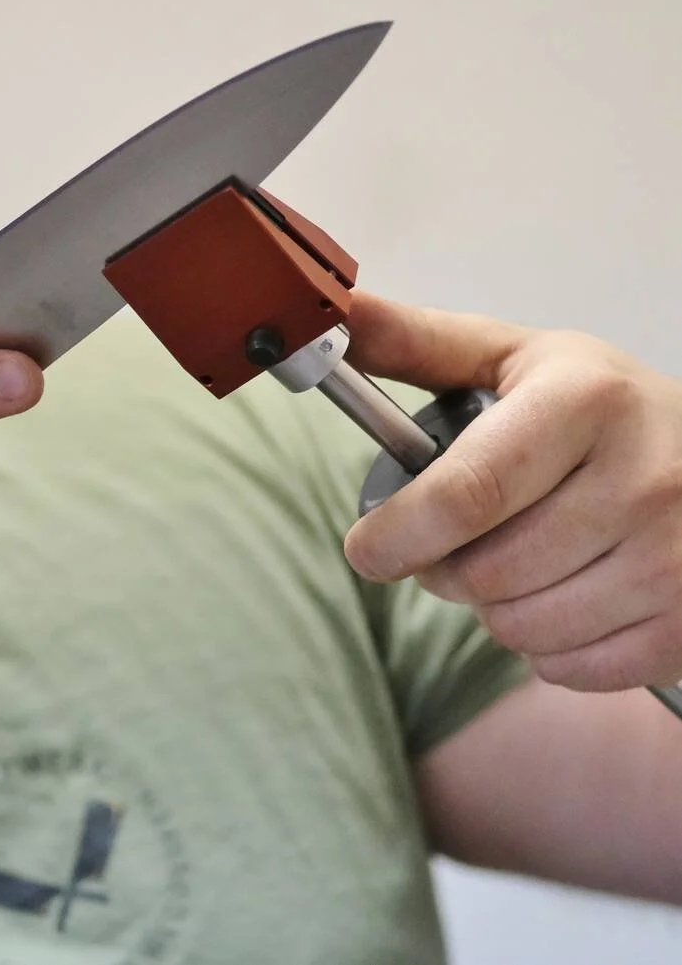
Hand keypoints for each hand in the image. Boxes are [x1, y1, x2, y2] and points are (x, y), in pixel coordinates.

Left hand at [341, 290, 681, 692]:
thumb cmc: (600, 408)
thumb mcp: (512, 358)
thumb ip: (415, 343)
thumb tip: (336, 317)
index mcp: (586, 402)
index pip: (468, 492)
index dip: (398, 534)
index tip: (365, 549)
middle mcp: (644, 478)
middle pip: (485, 572)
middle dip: (444, 568)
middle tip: (459, 541)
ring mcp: (676, 557)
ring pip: (521, 627)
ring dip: (494, 608)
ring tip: (521, 560)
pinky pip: (569, 667)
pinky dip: (547, 646)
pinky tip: (567, 594)